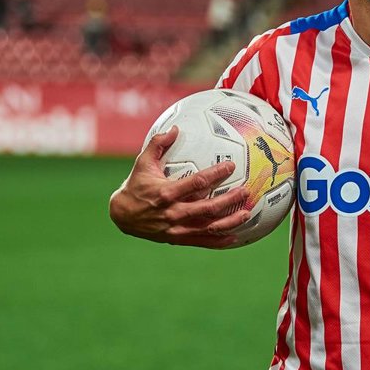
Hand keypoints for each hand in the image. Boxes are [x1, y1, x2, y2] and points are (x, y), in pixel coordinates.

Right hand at [109, 126, 251, 247]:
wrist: (122, 216)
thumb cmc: (135, 186)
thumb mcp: (142, 163)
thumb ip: (158, 144)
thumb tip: (175, 128)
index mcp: (166, 192)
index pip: (197, 182)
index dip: (216, 174)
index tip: (231, 166)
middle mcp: (173, 212)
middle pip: (207, 207)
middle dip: (229, 200)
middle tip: (245, 191)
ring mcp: (176, 228)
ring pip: (208, 227)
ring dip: (229, 221)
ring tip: (246, 214)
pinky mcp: (177, 239)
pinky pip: (202, 241)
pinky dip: (219, 241)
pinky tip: (235, 237)